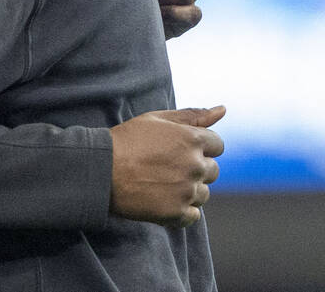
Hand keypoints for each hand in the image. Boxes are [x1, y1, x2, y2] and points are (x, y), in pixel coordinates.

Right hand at [109, 105, 224, 227]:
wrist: (101, 170)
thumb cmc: (127, 140)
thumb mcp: (157, 119)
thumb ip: (192, 115)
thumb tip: (223, 109)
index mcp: (193, 139)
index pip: (217, 145)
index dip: (199, 147)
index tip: (178, 150)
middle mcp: (195, 165)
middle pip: (213, 170)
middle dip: (195, 168)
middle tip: (166, 166)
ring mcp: (187, 191)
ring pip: (204, 193)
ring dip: (189, 189)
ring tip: (161, 183)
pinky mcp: (177, 212)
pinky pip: (193, 215)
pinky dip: (181, 210)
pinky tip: (161, 199)